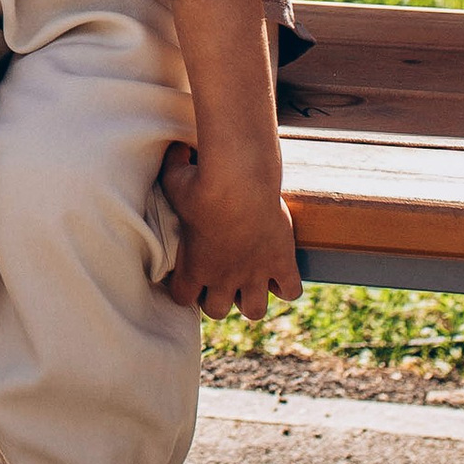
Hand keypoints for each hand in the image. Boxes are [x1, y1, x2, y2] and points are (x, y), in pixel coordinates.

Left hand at [162, 140, 301, 320]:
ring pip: (254, 311)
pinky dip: (286, 285)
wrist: (239, 181)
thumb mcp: (176, 176)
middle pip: (217, 311)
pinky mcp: (281, 262)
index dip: (185, 288)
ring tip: (251, 279)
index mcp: (194, 265)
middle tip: (221, 276)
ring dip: (252, 299)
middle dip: (218, 297)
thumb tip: (176, 151)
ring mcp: (254, 273)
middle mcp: (223, 277)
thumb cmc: (201, 180)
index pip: (182, 297)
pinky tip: (280, 268)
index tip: (189, 273)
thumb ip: (173, 170)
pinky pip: (290, 291)